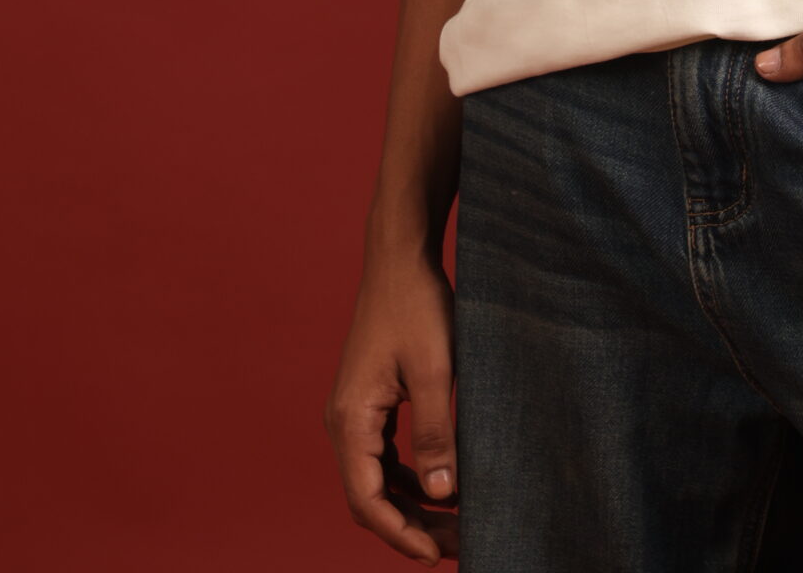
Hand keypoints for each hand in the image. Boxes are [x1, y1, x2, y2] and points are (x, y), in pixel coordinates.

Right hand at [325, 250, 458, 561]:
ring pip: (378, 480)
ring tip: (456, 525)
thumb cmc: (418, 306)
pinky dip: (411, 479)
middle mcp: (344, 422)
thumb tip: (443, 494)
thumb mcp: (436, 370)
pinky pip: (384, 458)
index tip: (437, 555)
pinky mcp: (370, 403)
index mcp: (351, 418)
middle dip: (411, 527)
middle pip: (370, 497)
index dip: (401, 534)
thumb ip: (437, 433)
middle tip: (458, 546)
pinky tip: (443, 487)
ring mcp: (355, 413)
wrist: (401, 258)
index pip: (367, 500)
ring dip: (413, 506)